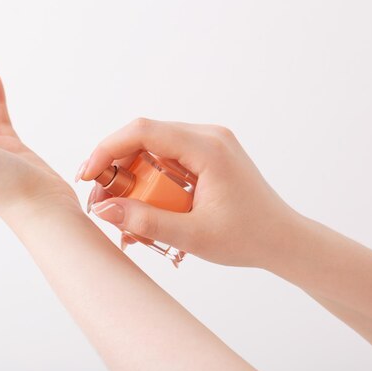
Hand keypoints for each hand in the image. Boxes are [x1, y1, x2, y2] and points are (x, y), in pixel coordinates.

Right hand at [79, 118, 299, 266]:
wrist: (283, 239)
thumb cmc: (248, 237)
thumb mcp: (193, 235)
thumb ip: (146, 221)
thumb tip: (104, 209)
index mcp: (208, 148)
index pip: (143, 131)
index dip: (107, 149)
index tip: (88, 175)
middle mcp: (208, 136)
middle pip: (144, 136)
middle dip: (116, 165)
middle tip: (102, 199)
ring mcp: (208, 142)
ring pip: (152, 147)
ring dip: (131, 174)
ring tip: (122, 209)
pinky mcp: (206, 154)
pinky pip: (166, 157)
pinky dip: (149, 178)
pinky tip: (144, 205)